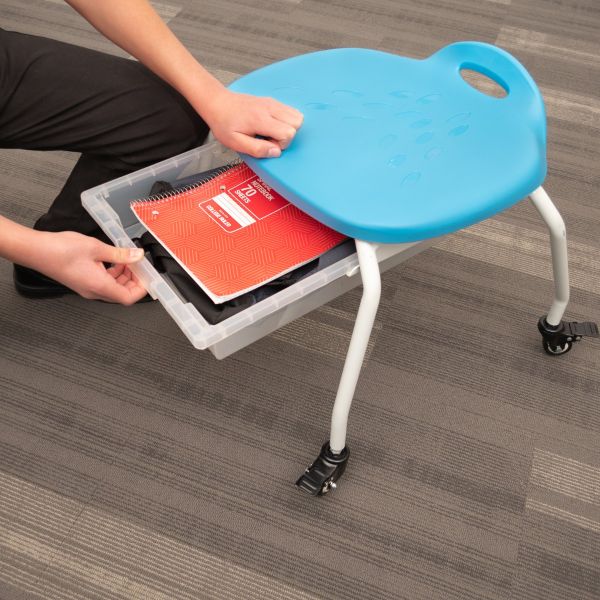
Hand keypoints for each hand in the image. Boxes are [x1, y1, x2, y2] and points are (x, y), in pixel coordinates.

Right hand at [33, 231, 147, 304]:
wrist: (34, 250)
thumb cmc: (59, 250)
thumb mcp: (96, 248)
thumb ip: (120, 254)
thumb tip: (137, 256)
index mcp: (99, 286)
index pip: (129, 298)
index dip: (142, 289)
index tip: (148, 277)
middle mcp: (94, 291)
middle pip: (122, 294)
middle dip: (134, 280)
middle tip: (139, 265)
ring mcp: (87, 288)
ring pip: (113, 288)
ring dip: (123, 276)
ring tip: (126, 259)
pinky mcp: (82, 282)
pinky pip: (104, 282)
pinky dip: (112, 273)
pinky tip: (113, 259)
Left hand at [203, 89, 303, 157]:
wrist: (218, 103)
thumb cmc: (224, 123)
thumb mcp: (235, 142)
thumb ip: (257, 149)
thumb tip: (275, 152)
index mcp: (260, 119)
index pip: (288, 133)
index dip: (281, 144)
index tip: (267, 144)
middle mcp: (269, 108)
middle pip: (297, 123)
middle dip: (287, 136)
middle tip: (269, 138)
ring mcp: (272, 103)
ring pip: (297, 115)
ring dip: (288, 127)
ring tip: (271, 132)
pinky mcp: (272, 101)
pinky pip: (290, 111)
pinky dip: (286, 121)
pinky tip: (271, 125)